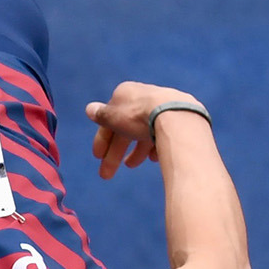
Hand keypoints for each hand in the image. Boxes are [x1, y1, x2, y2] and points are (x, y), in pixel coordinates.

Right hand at [84, 81, 203, 179]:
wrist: (175, 117)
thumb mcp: (113, 117)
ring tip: (132, 165)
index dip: (102, 139)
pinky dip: (155, 146)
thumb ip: (101, 115)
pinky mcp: (179, 117)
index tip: (97, 157)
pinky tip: (153, 158)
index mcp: (126, 93)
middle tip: (106, 175)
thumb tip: (89, 109)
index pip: (110, 119)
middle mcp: (145, 97)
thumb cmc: (138, 116)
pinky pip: (163, 134)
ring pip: (144, 132)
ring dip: (135, 151)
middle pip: (126, 128)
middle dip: (115, 152)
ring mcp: (163, 106)